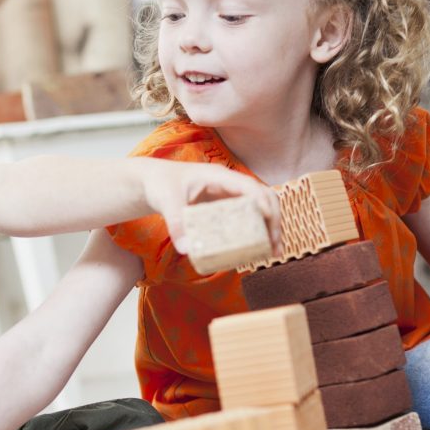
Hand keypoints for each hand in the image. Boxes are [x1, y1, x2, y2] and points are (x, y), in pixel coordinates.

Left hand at [140, 160, 280, 254]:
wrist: (153, 182)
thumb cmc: (160, 185)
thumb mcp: (166, 202)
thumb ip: (177, 224)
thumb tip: (187, 250)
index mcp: (219, 176)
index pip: (251, 187)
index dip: (264, 204)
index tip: (270, 225)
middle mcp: (230, 184)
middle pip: (264, 198)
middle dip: (274, 221)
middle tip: (275, 247)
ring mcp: (230, 195)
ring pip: (260, 208)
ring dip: (270, 228)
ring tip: (274, 253)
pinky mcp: (226, 207)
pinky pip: (249, 217)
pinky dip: (257, 231)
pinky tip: (257, 250)